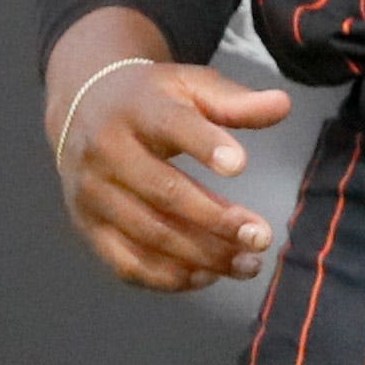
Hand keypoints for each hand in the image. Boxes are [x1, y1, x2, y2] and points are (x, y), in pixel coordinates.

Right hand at [47, 16, 295, 293]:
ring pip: (148, 234)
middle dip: (216, 220)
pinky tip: (208, 275)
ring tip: (248, 264)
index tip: (241, 166)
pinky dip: (169, 277)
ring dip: (202, 256)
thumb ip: (234, 101)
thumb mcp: (188, 86)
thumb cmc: (150, 100)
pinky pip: (127, 264)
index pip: (170, 125)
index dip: (204, 145)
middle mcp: (105, 151)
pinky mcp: (88, 227)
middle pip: (162, 192)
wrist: (80, 108)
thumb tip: (283, 106)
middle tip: (261, 237)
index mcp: (135, 107)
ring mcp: (92, 194)